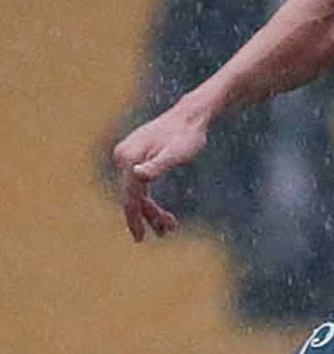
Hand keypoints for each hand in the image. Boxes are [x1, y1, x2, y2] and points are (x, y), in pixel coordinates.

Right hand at [110, 106, 210, 241]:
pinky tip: (159, 210)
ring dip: (150, 209)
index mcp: (128, 158)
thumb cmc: (188, 135)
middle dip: (149, 215)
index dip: (135, 219)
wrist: (191, 115)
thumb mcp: (177, 153)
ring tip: (169, 226)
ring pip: (136, 190)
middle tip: (168, 232)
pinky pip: (138, 182)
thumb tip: (136, 175)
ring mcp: (127, 156)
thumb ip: (157, 165)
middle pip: (132, 194)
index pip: (129, 196)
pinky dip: (148, 197)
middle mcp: (122, 156)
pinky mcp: (135, 156)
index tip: (140, 239)